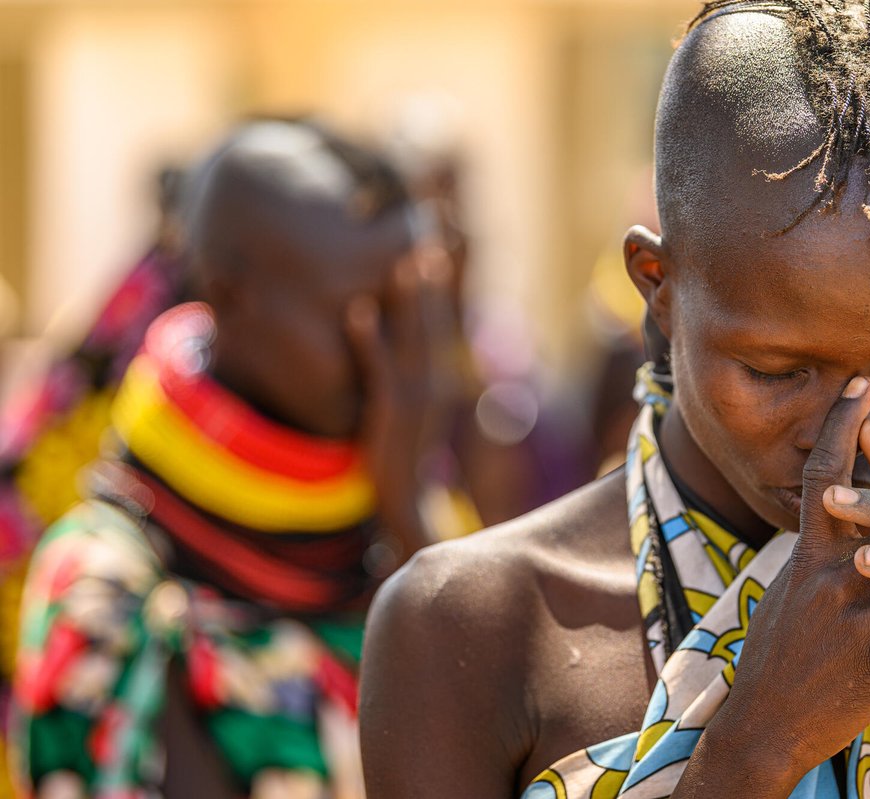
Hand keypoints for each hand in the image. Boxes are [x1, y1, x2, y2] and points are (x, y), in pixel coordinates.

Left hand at [345, 251, 434, 561]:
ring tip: (402, 260)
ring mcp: (417, 396)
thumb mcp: (416, 407)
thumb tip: (400, 340)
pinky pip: (378, 368)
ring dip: (408, 298)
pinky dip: (368, 339)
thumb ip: (412, 373)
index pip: (445, 317)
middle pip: (436, 318)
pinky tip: (355, 311)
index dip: (443, 281)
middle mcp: (438, 380)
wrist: (408, 502)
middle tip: (431, 232)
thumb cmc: (405, 452)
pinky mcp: (391, 411)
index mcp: (444, 376)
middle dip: (434, 276)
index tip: (440, 241)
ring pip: (414, 337)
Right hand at [692, 377, 869, 796]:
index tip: (863, 384)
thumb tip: (829, 520)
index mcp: (805, 554)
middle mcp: (835, 573)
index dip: (844, 425)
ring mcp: (860, 613)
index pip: (825, 475)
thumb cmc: (771, 658)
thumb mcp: (784, 594)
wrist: (765, 722)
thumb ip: (814, 558)